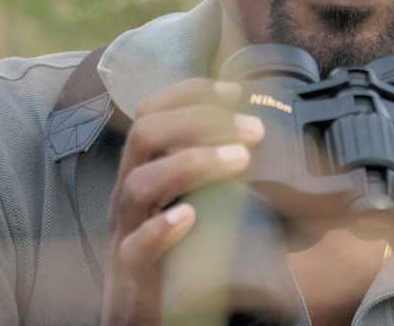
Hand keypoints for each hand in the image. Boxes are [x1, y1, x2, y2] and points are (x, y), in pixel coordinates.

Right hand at [100, 79, 263, 325]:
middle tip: (252, 130)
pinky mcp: (133, 271)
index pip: (152, 112)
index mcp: (145, 169)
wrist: (142, 315)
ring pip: (139, 184)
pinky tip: (191, 216)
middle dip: (200, 121)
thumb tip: (267, 140)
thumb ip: (220, 171)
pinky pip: (137, 246)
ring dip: (192, 164)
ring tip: (239, 161)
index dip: (190, 93)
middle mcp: (130, 192)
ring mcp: (127, 231)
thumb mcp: (196, 198)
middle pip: (145, 135)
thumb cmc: (174, 250)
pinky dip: (162, 228)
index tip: (234, 90)